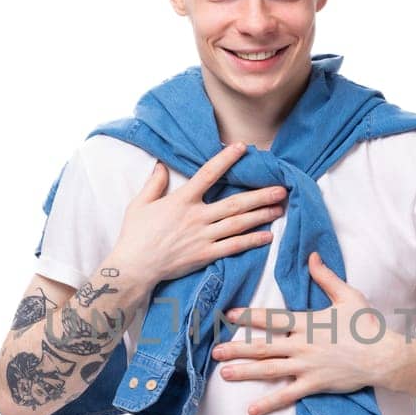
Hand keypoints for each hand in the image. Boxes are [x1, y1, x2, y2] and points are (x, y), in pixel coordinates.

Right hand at [110, 141, 286, 288]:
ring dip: (261, 215)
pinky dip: (251, 241)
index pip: (208, 174)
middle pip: (235, 203)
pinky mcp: (205, 255)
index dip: (226, 159)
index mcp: (182, 200)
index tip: (243, 148)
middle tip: (281, 188)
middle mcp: (196, 217)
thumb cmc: (135, 234)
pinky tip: (267, 236)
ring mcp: (203, 237)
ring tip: (279, 208)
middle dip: (260, 195)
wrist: (135, 266)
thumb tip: (161, 165)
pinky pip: (233, 247)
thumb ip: (154, 183)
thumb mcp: (140, 204)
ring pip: (239, 224)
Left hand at [212, 251, 404, 414]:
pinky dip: (269, 403)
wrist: (383, 356)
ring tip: (223, 374)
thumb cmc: (366, 325)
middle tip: (215, 351)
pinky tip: (251, 409)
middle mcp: (302, 344)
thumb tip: (312, 256)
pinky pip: (287, 395)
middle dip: (237, 348)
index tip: (228, 315)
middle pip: (263, 346)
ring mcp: (306, 366)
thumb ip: (326, 277)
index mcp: (306, 322)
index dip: (248, 316)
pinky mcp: (314, 384)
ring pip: (269, 370)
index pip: (271, 318)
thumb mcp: (347, 295)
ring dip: (245, 372)